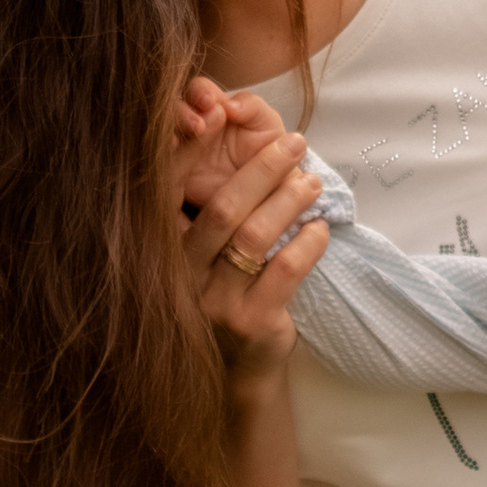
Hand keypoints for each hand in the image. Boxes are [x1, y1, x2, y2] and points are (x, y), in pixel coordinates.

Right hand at [174, 75, 328, 357]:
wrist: (236, 373)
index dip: (193, 149)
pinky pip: (284, 271)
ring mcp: (213, 302)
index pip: (173, 189)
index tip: (223, 114)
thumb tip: (229, 135)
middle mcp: (181, 275)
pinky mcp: (249, 323)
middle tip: (295, 143)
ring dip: (290, 201)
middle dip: (262, 168)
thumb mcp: (205, 254)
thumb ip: (209, 207)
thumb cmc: (224, 295)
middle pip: (223, 207)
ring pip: (254, 237)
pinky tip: (320, 228)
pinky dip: (308, 243)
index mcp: (166, 248)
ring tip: (313, 182)